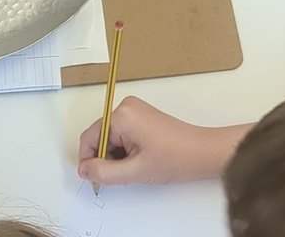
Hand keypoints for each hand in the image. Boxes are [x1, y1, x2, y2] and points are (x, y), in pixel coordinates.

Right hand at [76, 96, 247, 187]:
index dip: (88, 160)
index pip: (90, 137)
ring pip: (110, 136)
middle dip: (105, 158)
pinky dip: (123, 148)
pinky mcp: (139, 115)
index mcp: (121, 115)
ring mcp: (133, 109)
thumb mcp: (134, 171)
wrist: (199, 151)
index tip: (93, 178)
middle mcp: (125, 106)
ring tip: (132, 167)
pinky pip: (120, 132)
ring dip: (115, 154)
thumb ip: (104, 172)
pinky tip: (136, 159)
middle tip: (119, 175)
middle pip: (100, 135)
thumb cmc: (173, 157)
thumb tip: (85, 169)